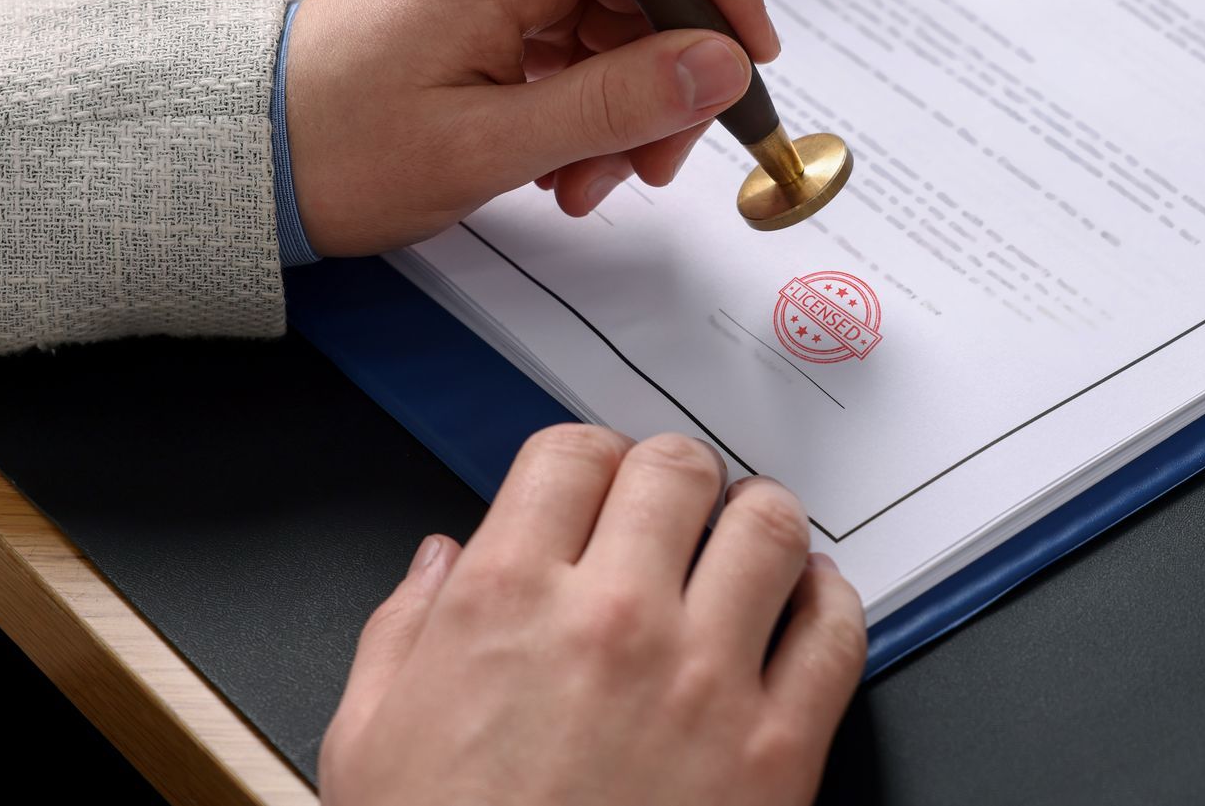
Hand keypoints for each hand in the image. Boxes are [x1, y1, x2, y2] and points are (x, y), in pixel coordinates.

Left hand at [285, 0, 781, 255]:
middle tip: (656, 164)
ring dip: (623, 101)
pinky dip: (583, 96)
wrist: (238, 157)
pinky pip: (568, 31)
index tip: (743, 51)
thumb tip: (720, 65)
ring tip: (588, 182)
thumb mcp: (493, 146)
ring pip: (611, 13)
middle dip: (668, 72)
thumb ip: (618, 102)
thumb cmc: (337, 151)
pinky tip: (561, 162)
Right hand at [319, 427, 865, 805]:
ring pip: (769, 525)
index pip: (572, 454)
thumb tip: (440, 563)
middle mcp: (612, 621)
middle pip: (677, 469)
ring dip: (757, 522)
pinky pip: (836, 631)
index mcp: (503, 603)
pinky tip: (806, 608)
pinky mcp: (777, 750)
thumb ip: (400, 631)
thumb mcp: (368, 743)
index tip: (598, 485)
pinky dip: (829, 603)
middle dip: (674, 478)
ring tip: (744, 545)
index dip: (588, 459)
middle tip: (674, 510)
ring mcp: (703, 681)